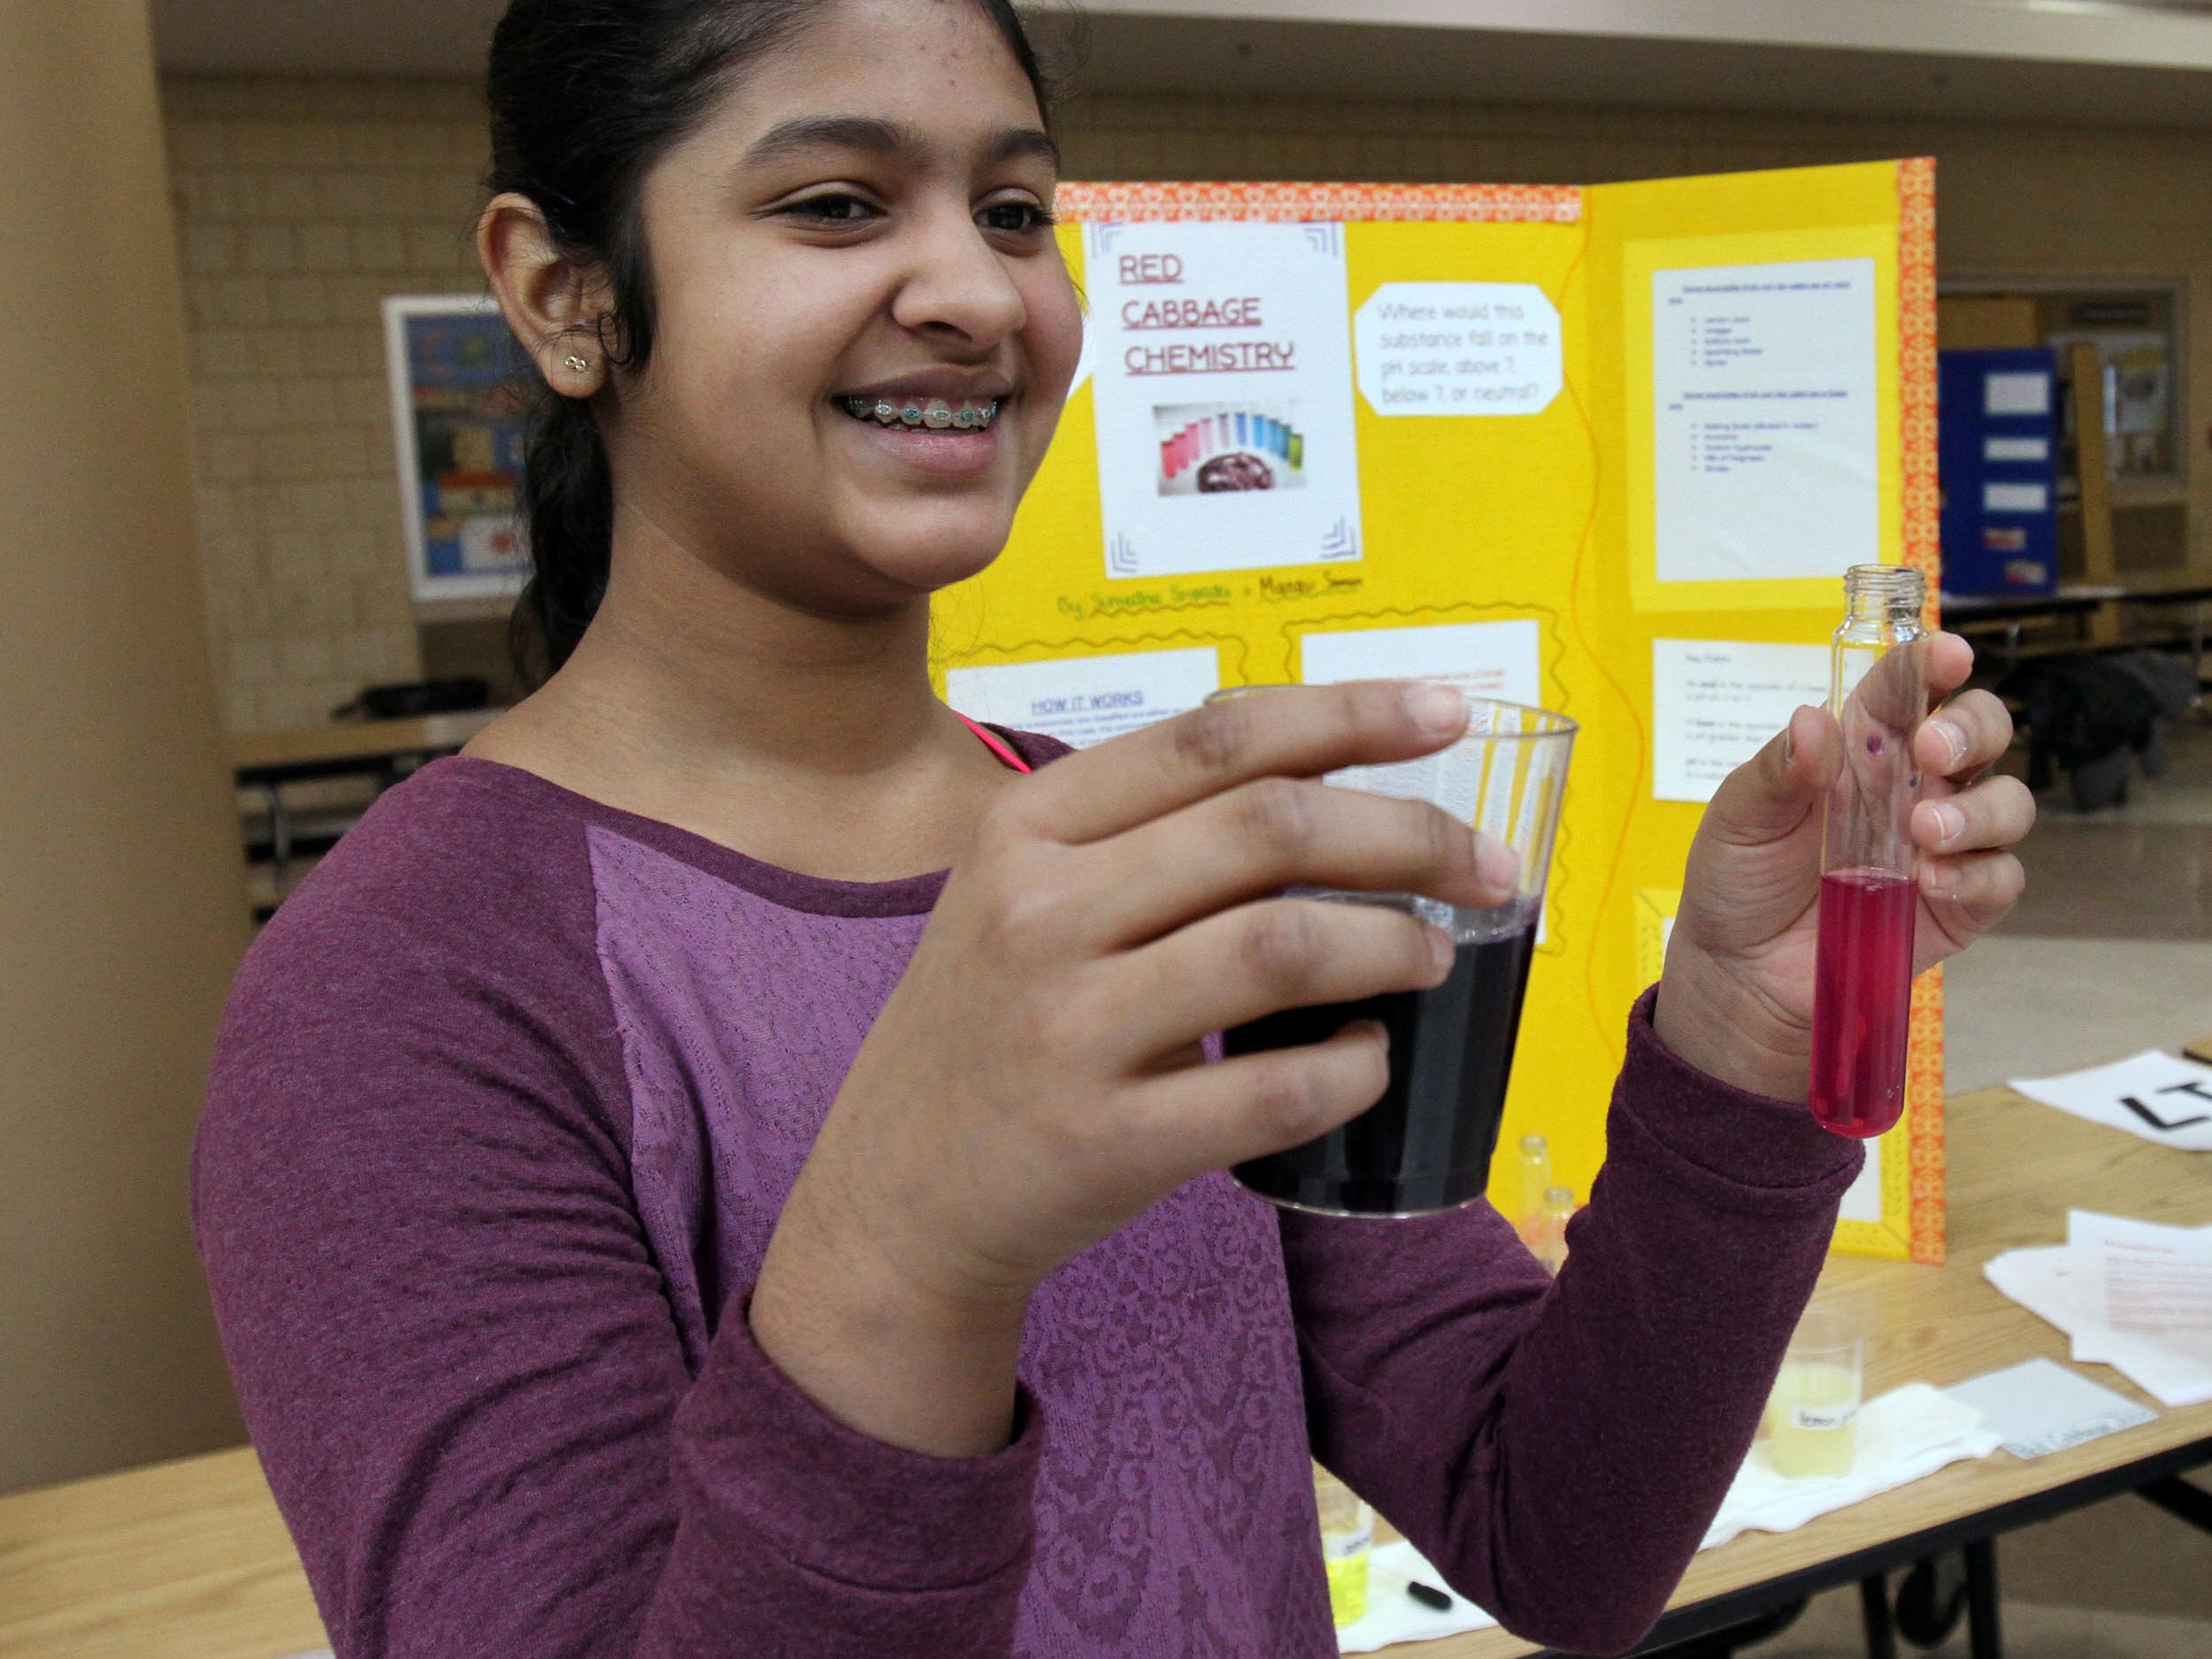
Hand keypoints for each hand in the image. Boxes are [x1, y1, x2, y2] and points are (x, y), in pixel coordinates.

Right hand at [752, 681, 1517, 1452]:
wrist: (897, 1195)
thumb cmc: (994, 1025)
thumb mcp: (1024, 894)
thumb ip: (1143, 831)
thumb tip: (1331, 772)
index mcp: (1028, 827)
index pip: (1216, 736)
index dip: (1350, 713)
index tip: (1451, 710)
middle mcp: (1039, 910)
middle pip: (1268, 827)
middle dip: (1408, 836)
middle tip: (1486, 866)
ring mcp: (1066, 1026)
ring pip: (1282, 947)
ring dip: (1393, 945)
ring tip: (1436, 956)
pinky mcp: (1104, 1140)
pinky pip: (1275, 1090)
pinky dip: (1353, 1069)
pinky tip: (1370, 1057)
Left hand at [1654, 632, 2033, 1099]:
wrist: (1740, 970)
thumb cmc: (1740, 879)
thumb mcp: (1739, 818)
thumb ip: (1778, 770)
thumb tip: (1815, 719)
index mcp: (1860, 747)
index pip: (1908, 690)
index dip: (1933, 664)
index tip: (1948, 654)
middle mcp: (1913, 785)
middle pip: (1981, 733)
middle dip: (1974, 728)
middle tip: (1934, 750)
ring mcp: (1943, 843)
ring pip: (2007, 802)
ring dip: (1979, 809)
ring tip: (1923, 833)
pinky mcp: (1959, 902)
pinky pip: (2001, 877)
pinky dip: (1977, 874)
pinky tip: (1931, 881)